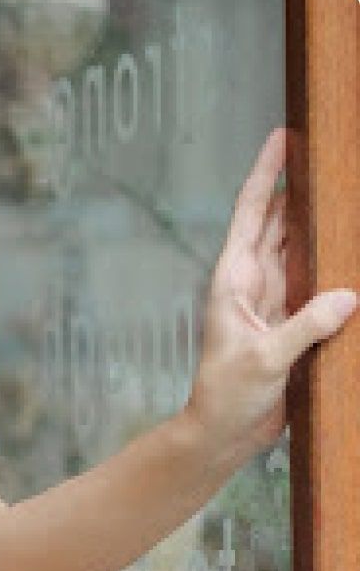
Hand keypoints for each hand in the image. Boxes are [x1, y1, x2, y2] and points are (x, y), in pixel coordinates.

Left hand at [188, 128, 356, 457]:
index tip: (282, 137)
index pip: (250, 214)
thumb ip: (306, 327)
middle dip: (297, 185)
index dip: (266, 174)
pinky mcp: (292, 321)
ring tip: (342, 186)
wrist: (223, 434)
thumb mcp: (266, 360)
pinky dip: (332, 261)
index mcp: (233, 280)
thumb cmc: (227, 396)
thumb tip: (349, 294)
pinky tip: (350, 245)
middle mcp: (252, 282)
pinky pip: (317, 281)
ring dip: (318, 219)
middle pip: (278, 221)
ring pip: (299, 247)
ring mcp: (273, 299)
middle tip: (325, 150)